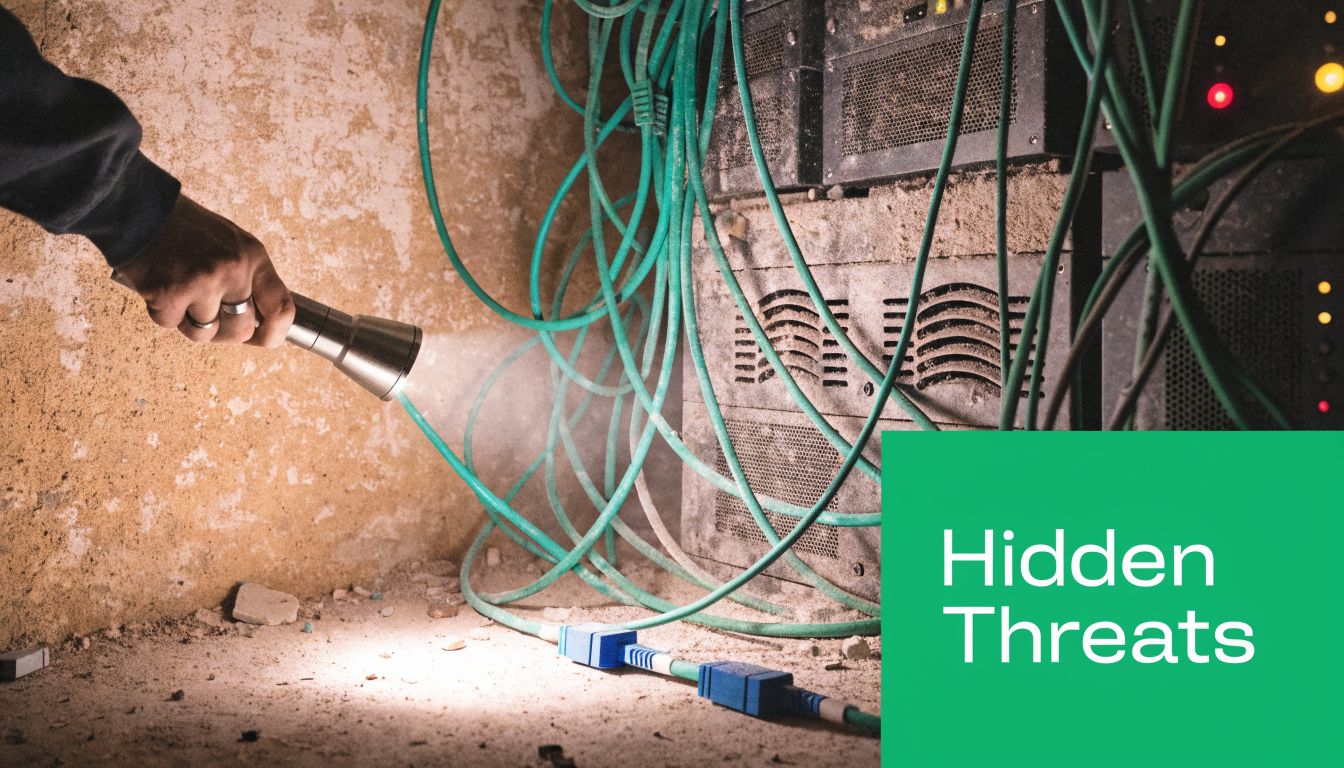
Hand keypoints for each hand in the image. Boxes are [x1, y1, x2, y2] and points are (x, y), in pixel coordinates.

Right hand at [112, 195, 294, 346]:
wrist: (140, 211)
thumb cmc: (186, 229)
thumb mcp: (233, 245)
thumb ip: (249, 279)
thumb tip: (259, 322)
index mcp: (253, 258)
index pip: (281, 308)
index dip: (274, 333)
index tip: (263, 338)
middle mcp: (233, 271)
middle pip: (241, 330)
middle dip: (225, 332)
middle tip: (207, 314)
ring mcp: (202, 284)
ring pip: (204, 333)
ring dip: (190, 322)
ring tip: (181, 294)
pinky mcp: (169, 294)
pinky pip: (172, 325)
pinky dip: (164, 313)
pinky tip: (160, 288)